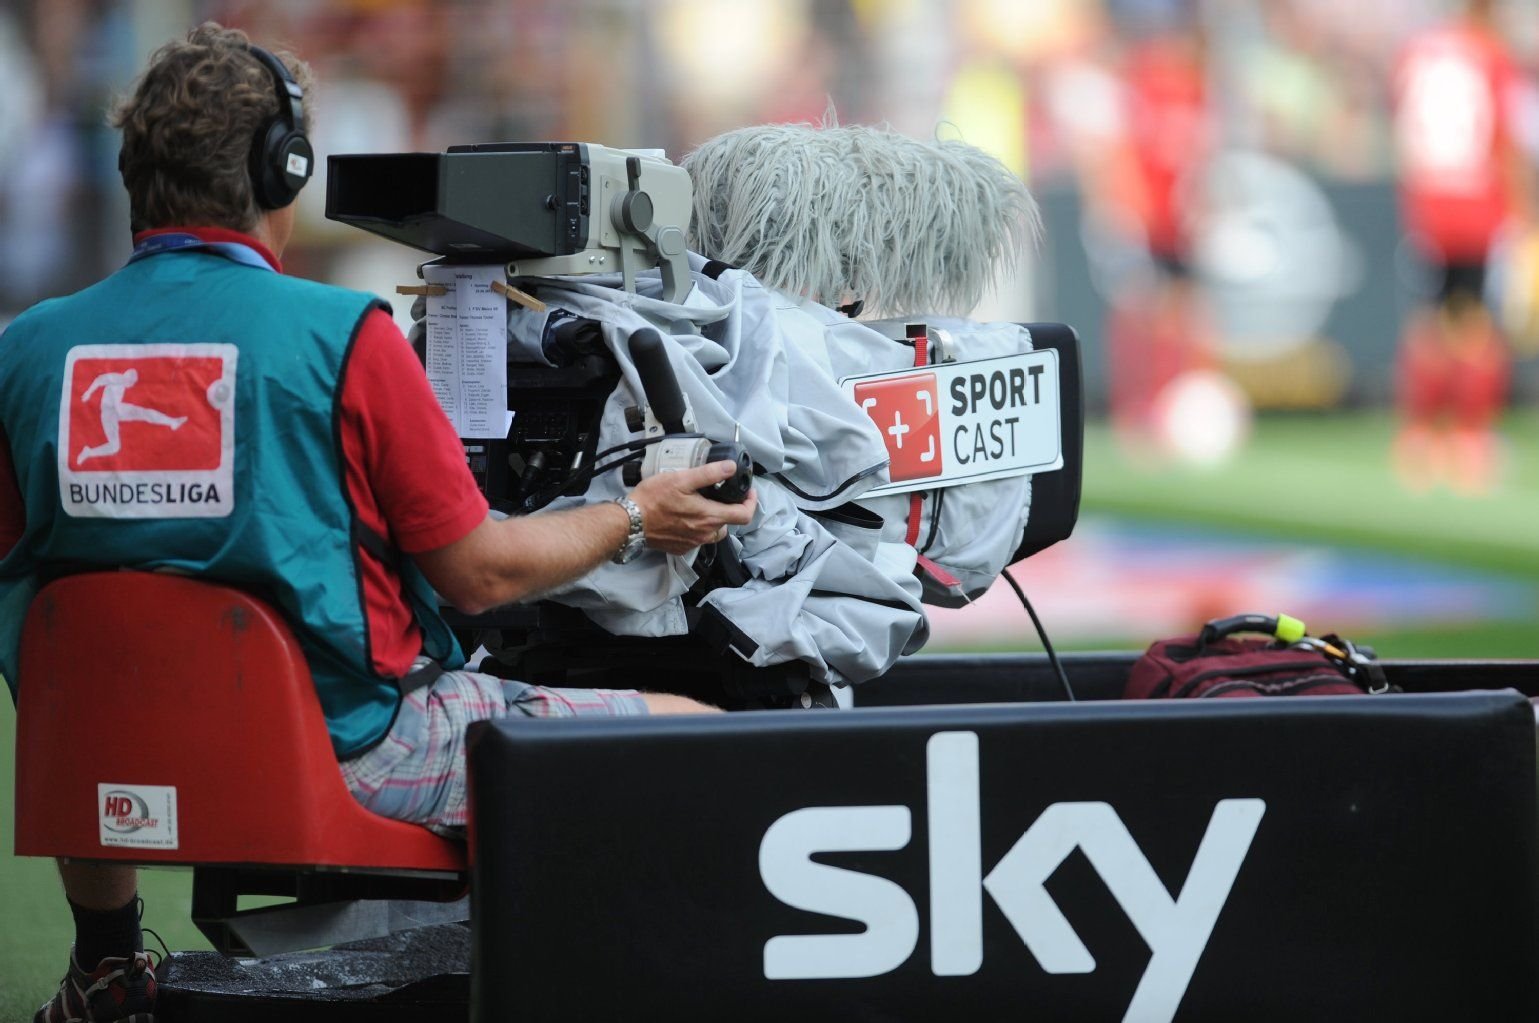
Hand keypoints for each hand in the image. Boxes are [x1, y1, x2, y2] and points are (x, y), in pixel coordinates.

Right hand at [627, 459, 756, 554]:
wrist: (630, 521)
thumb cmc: (653, 499)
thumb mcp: (682, 479)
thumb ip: (709, 474)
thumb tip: (730, 468)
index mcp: (709, 517)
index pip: (744, 515)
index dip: (751, 503)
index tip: (748, 492)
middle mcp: (704, 534)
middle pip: (729, 524)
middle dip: (729, 510)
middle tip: (721, 496)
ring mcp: (692, 543)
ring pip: (713, 533)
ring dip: (713, 520)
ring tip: (702, 505)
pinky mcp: (680, 548)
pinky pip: (697, 539)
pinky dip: (697, 528)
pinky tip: (686, 517)